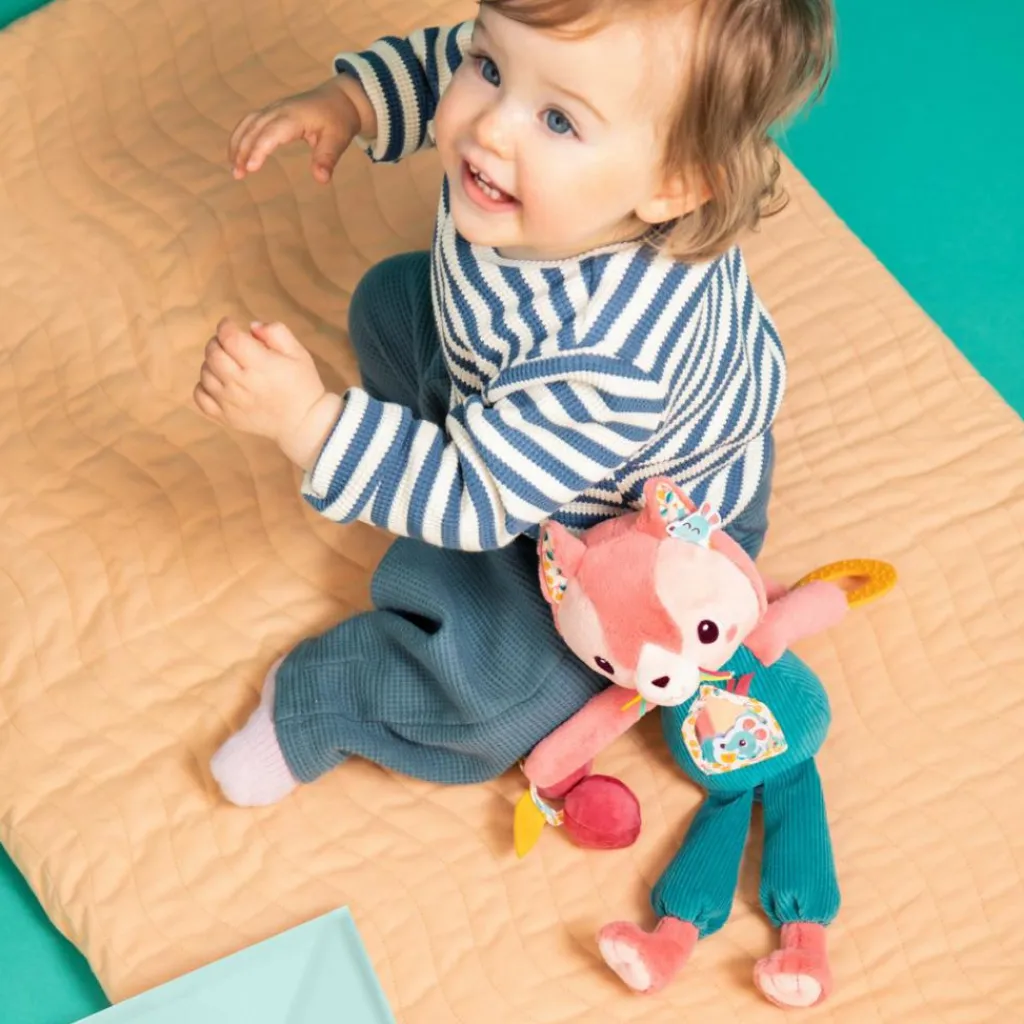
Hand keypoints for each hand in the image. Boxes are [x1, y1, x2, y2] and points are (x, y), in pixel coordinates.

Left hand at [195, 319, 342, 469]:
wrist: (303, 423)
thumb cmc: (302, 385)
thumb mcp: (298, 353)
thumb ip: (276, 333)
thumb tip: (251, 326)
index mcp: (260, 365)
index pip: (230, 338)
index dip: (226, 326)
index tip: (230, 324)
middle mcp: (241, 383)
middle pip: (213, 354)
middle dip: (217, 342)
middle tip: (228, 343)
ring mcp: (230, 402)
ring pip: (205, 373)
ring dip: (211, 362)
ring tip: (226, 363)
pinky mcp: (225, 417)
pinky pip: (200, 397)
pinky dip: (203, 386)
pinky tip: (217, 383)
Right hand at [228, 76, 373, 183]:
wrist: (340, 98)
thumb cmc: (338, 120)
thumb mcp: (337, 140)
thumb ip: (327, 159)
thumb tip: (321, 179)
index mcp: (294, 117)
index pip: (271, 133)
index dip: (259, 149)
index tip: (251, 168)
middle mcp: (279, 110)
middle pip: (254, 128)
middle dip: (242, 150)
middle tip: (237, 175)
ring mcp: (273, 109)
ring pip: (248, 123)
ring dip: (237, 143)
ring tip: (233, 167)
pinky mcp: (271, 111)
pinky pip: (250, 122)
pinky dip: (240, 136)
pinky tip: (237, 154)